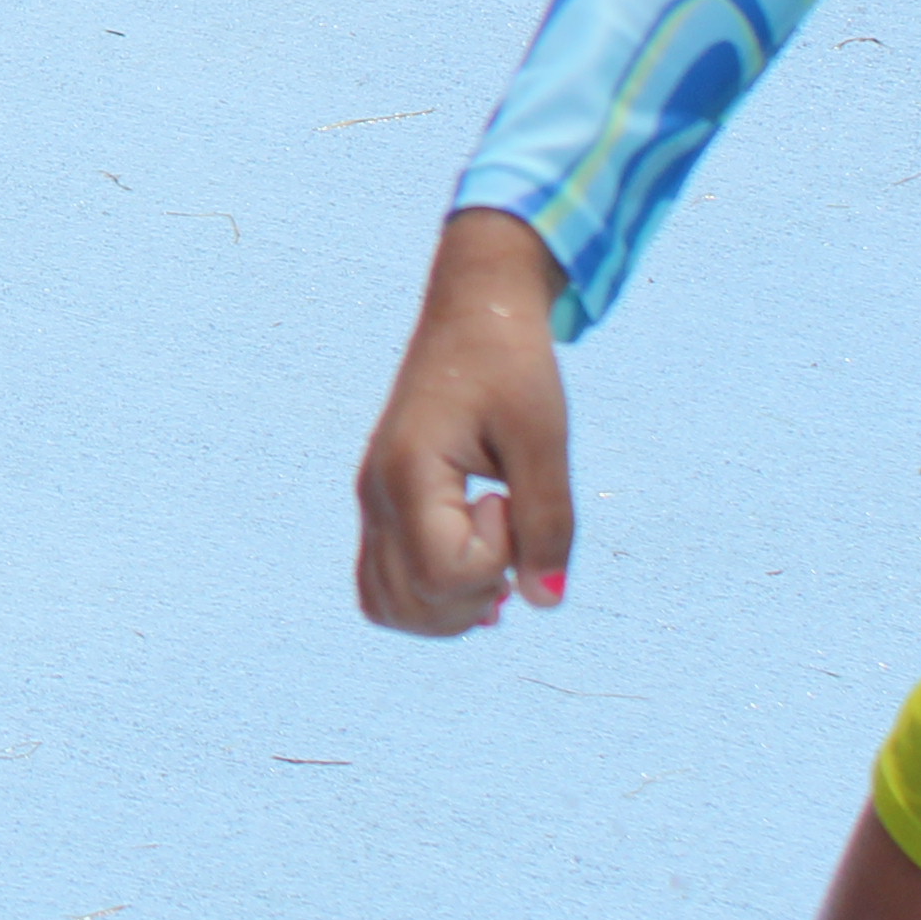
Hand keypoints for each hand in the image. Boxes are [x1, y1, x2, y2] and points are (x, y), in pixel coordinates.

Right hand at [352, 210, 575, 635]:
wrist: (473, 310)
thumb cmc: (510, 363)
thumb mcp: (543, 439)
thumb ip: (547, 523)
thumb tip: (544, 602)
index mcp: (409, 471)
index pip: (447, 573)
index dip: (498, 557)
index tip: (507, 498)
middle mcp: (377, 495)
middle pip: (414, 605)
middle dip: (477, 596)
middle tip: (507, 530)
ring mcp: (373, 503)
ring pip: (390, 606)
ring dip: (451, 608)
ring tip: (494, 558)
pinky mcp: (383, 505)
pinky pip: (385, 584)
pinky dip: (428, 598)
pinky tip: (476, 572)